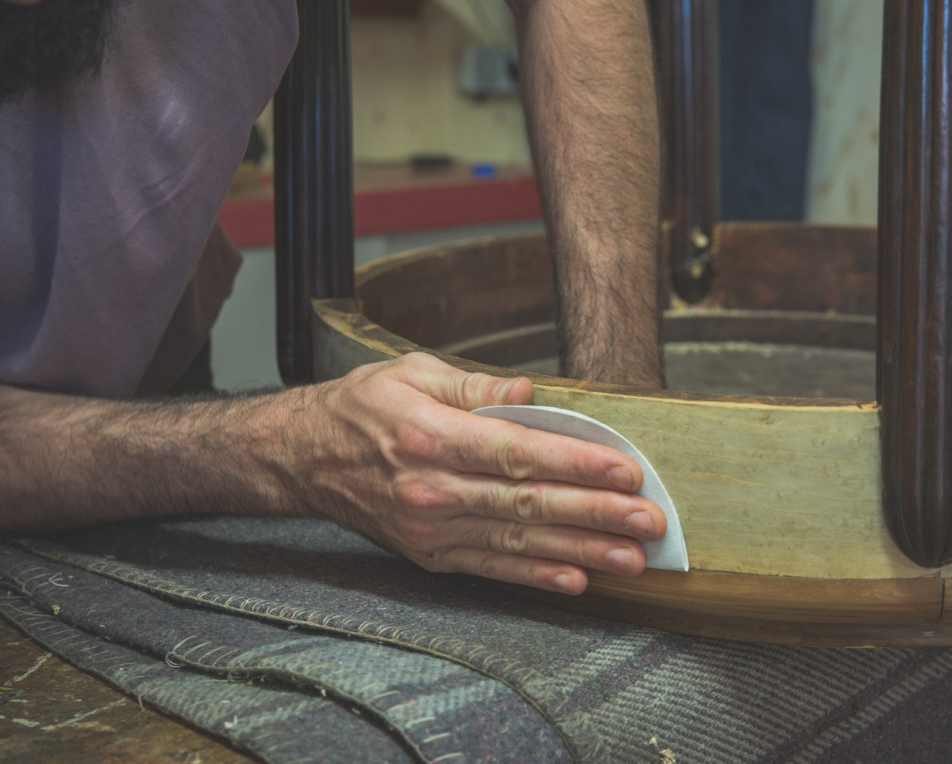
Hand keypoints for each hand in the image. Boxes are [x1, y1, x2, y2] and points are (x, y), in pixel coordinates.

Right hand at [291, 352, 666, 594]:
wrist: (304, 458)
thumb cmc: (362, 407)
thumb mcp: (411, 372)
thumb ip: (475, 384)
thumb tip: (530, 390)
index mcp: (430, 436)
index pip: (517, 453)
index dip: (575, 464)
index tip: (624, 470)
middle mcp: (431, 489)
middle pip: (527, 503)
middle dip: (595, 514)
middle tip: (647, 521)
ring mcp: (431, 528)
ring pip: (518, 540)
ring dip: (580, 551)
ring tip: (630, 557)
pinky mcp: (430, 554)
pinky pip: (491, 566)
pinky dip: (535, 574)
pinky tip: (577, 579)